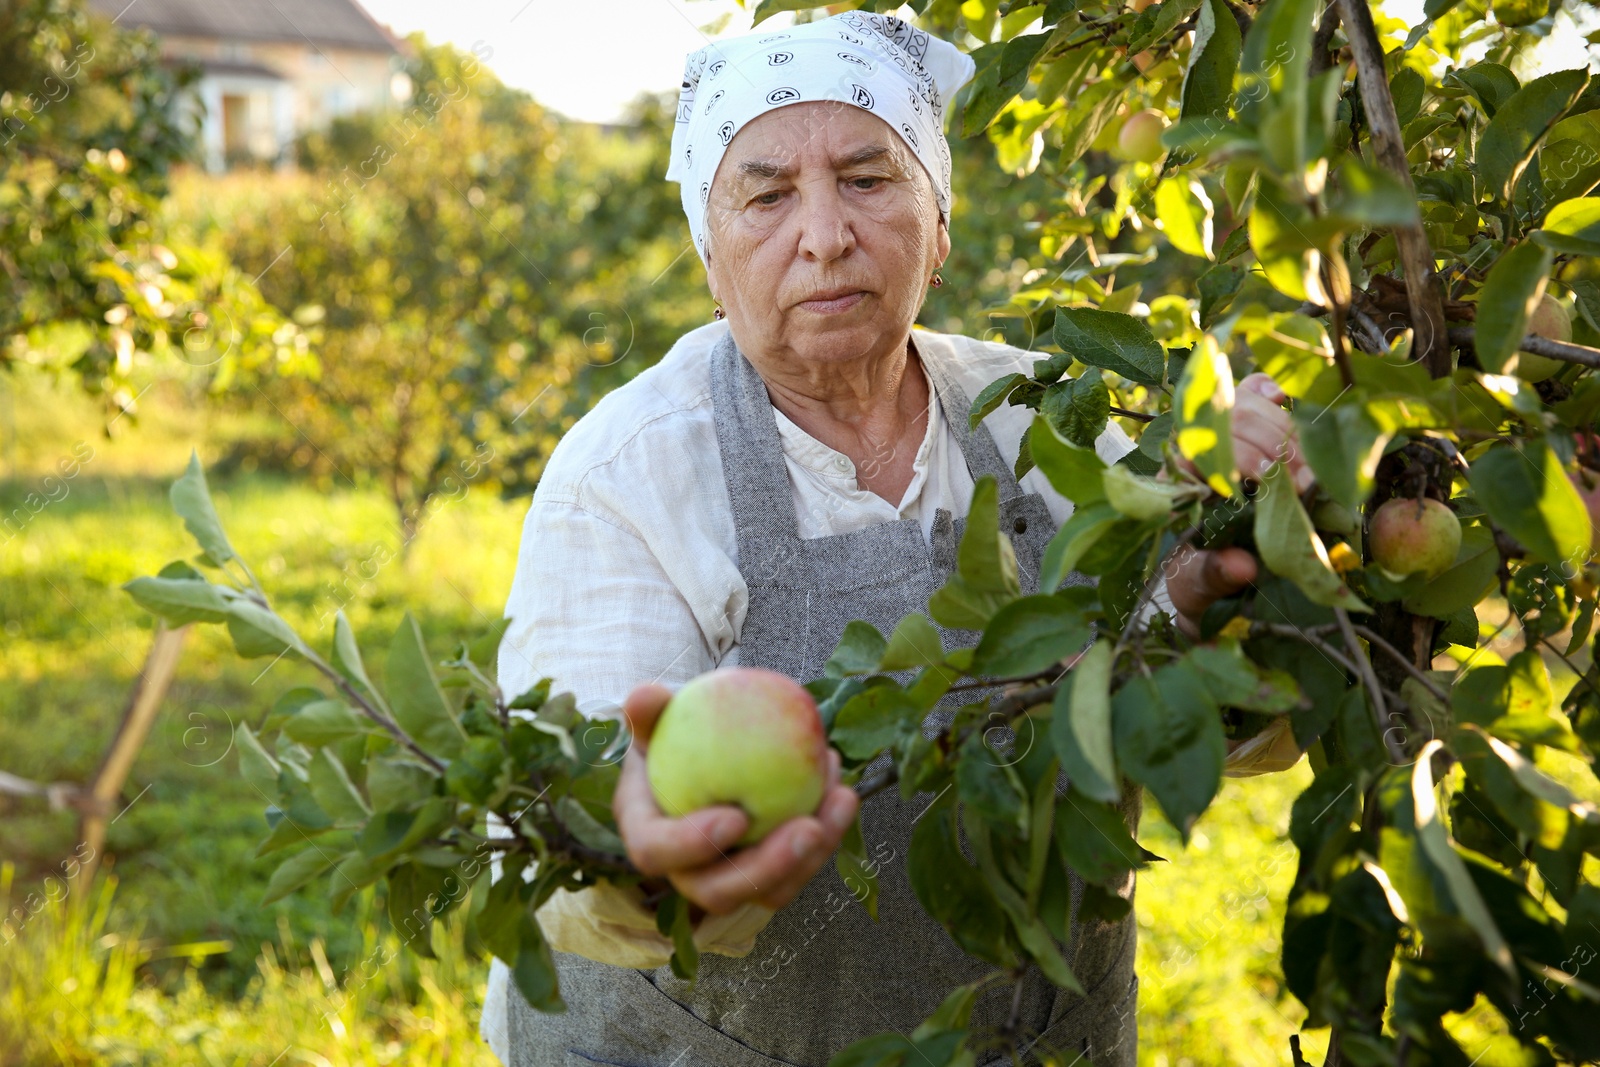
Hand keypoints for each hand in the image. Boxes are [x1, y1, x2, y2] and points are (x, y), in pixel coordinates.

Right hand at [611, 682, 860, 915]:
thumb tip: (642, 696)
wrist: (703, 757)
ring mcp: (729, 879)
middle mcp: (684, 870)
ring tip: (840, 802)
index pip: (654, 852)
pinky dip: (825, 836)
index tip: (736, 816)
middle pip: (718, 891)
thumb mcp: (660, 718)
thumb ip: (650, 710)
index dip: (692, 844)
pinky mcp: (767, 875)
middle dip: (768, 868)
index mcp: (647, 833)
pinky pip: (797, 871)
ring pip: (769, 892)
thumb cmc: (675, 737)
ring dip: (811, 856)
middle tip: (808, 827)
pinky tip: (843, 792)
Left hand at [1167, 373, 1308, 638]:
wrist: (1202, 571)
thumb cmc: (1197, 575)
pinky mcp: (1240, 428)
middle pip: (1234, 420)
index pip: (1206, 447)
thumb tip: (1241, 566)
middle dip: (1277, 449)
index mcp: (1175, 479)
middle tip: (1305, 484)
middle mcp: (1194, 449)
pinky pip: (1252, 393)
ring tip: (1308, 472)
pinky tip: (1283, 399)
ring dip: (1287, 434)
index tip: (1278, 484)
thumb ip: (1214, 573)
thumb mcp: (1199, 583)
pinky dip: (1270, 391)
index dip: (1246, 459)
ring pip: (1250, 405)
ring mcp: (1217, 433)